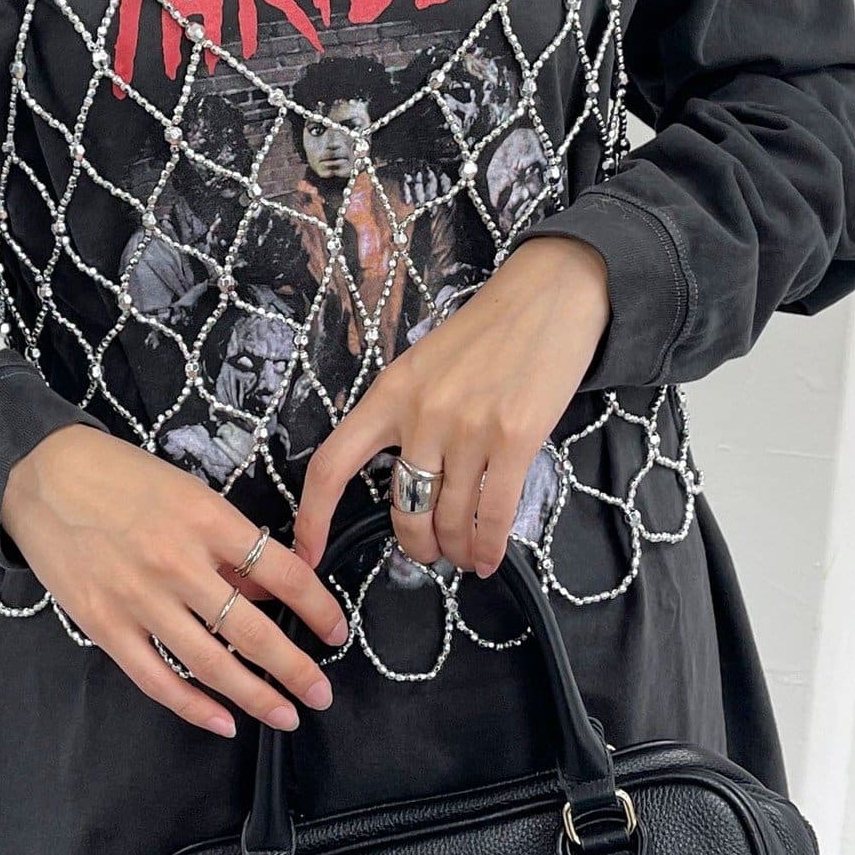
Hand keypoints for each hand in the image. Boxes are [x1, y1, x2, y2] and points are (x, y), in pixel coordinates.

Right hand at [2, 427, 348, 737]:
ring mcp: (139, 598)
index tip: (336, 631)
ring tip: (286, 714)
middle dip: (296, 669)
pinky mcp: (104, 624)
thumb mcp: (189, 492)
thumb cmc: (120, 476)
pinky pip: (157, 679)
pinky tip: (223, 721)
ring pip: (211, 663)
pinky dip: (194, 707)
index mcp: (207, 520)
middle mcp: (178, 563)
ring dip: (255, 696)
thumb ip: (230, 544)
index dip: (318, 608)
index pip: (283, 574)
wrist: (42, 475)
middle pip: (252, 630)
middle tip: (322, 694)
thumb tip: (274, 587)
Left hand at [294, 237, 609, 577]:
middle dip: (416, 545)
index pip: (332, 465)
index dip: (313, 518)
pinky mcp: (514, 439)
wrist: (547, 295)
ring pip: (448, 519)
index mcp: (388, 394)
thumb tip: (404, 478)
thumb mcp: (423, 366)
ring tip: (463, 557)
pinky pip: (492, 515)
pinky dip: (488, 547)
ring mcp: (467, 429)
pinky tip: (488, 559)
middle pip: (402, 508)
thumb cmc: (486, 334)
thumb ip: (405, 416)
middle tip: (428, 553)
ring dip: (456, 550)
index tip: (307, 554)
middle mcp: (420, 415)